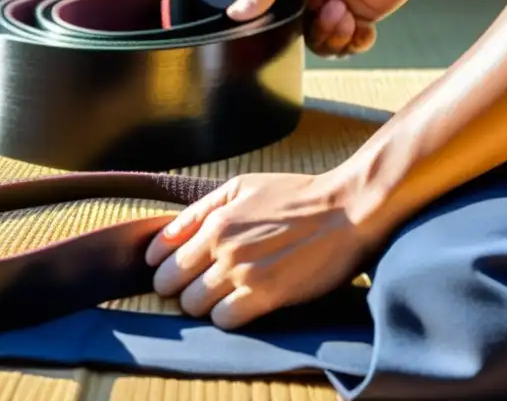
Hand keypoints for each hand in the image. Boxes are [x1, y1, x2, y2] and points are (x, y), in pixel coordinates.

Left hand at [144, 173, 378, 328]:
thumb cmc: (296, 195)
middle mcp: (222, 246)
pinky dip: (227, 316)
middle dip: (181, 287)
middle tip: (203, 284)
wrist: (347, 210)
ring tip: (227, 294)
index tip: (183, 268)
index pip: (159, 257)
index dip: (167, 265)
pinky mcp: (266, 296)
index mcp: (214, 219)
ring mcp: (243, 272)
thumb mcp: (242, 186)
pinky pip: (223, 320)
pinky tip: (243, 303)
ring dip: (205, 304)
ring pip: (193, 306)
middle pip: (170, 286)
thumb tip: (164, 236)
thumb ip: (200, 209)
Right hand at [202, 0, 422, 56]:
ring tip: (340, 12)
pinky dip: (346, 39)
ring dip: (323, 31)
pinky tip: (358, 22)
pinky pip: (333, 43)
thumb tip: (236, 13)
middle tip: (301, 12)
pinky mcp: (343, 13)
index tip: (217, 6)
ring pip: (300, 34)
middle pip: (263, 12)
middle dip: (282, 21)